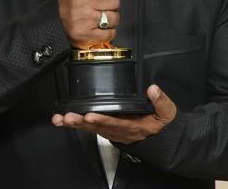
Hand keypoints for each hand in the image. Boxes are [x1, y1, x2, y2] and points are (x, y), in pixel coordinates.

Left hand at [52, 84, 176, 144]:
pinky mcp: (103, 127)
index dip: (102, 120)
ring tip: (60, 119)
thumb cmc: (159, 124)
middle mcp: (118, 130)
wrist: (157, 138)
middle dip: (81, 122)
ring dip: (74, 123)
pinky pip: (87, 126)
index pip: (115, 123)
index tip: (90, 114)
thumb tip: (153, 89)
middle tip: (68, 117)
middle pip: (97, 127)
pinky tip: (61, 120)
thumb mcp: (167, 114)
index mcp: (132, 126)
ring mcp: (109, 130)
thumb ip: (161, 102)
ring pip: (89, 128)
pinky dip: (74, 123)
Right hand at [58, 0, 136, 47]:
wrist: (61, 23)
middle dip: (110, 4)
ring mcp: (82, 17)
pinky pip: (111, 33)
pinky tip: (95, 27)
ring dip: (109, 19)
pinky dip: (106, 32)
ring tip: (96, 17)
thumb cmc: (77, 0)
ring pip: (115, 17)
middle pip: (115, 0)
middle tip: (97, 5)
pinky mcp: (85, 33)